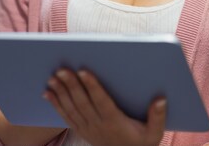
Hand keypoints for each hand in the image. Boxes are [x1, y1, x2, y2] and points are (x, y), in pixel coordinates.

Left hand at [43, 68, 165, 145]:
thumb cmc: (141, 143)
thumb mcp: (154, 135)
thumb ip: (158, 117)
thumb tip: (161, 98)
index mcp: (115, 122)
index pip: (101, 101)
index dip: (92, 86)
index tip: (83, 71)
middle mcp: (98, 125)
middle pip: (82, 102)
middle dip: (71, 85)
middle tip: (61, 69)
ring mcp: (87, 129)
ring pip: (71, 108)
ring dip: (61, 92)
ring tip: (52, 77)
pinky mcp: (81, 130)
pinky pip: (66, 117)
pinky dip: (56, 104)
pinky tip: (47, 92)